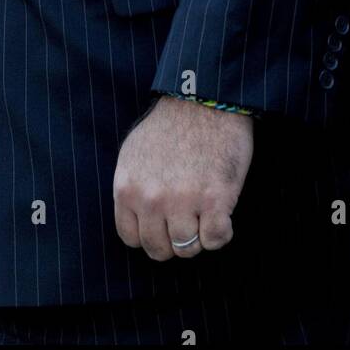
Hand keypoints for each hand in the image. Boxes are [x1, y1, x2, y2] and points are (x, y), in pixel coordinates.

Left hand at [113, 95, 253, 259]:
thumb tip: (136, 216)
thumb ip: (132, 187)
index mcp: (127, 188)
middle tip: (187, 221)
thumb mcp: (134, 153)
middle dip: (173, 240)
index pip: (131, 238)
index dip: (149, 234)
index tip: (163, 225)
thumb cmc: (171, 125)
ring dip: (199, 236)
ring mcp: (183, 202)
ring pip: (188, 249)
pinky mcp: (215, 201)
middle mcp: (151, 199)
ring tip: (205, 214)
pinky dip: (221, 233)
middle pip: (159, 249)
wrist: (204, 101)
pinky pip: (215, 241)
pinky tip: (222, 215)